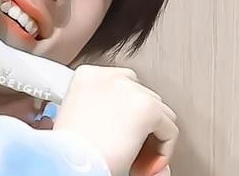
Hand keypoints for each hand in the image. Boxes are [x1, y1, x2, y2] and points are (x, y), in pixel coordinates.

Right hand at [53, 65, 177, 175]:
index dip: (124, 115)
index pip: (120, 86)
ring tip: (136, 157)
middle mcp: (109, 76)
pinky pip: (170, 131)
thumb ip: (102, 109)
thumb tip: (126, 125)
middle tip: (131, 150)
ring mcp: (129, 89)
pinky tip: (144, 164)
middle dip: (140, 125)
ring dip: (151, 136)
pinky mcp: (146, 107)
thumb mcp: (79, 116)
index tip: (119, 136)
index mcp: (88, 74)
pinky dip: (164, 151)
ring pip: (160, 112)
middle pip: (142, 95)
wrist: (69, 160)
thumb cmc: (69, 146)